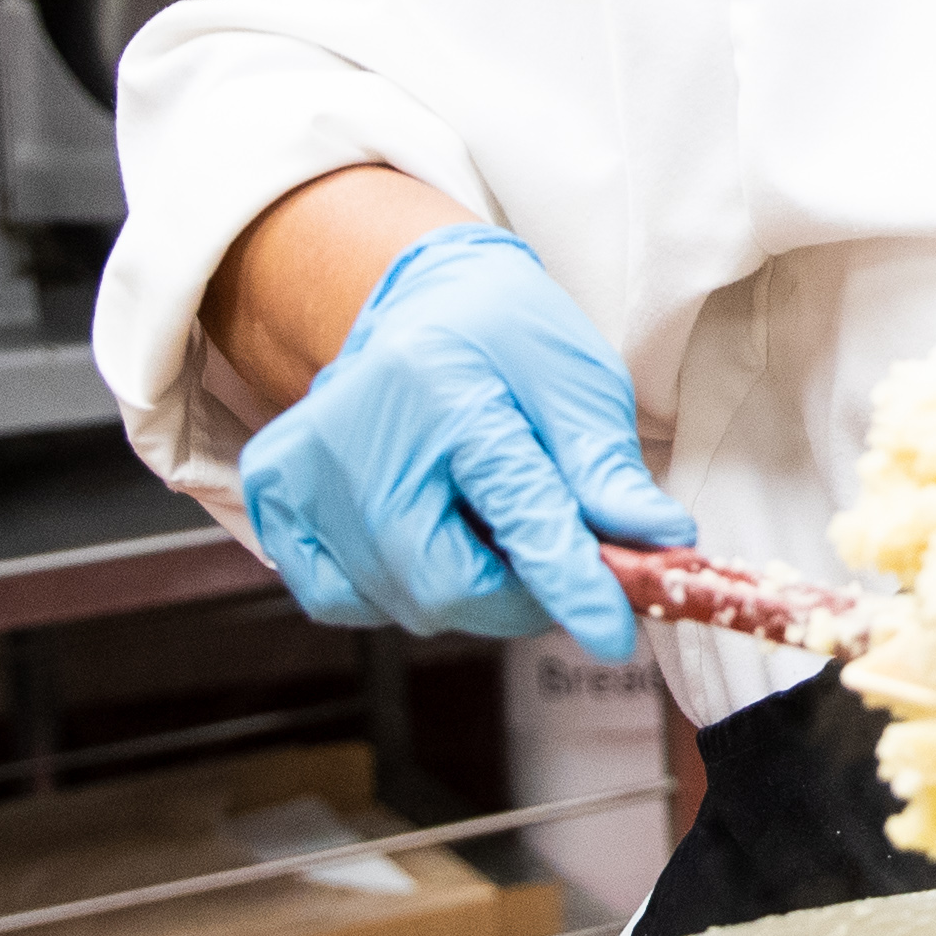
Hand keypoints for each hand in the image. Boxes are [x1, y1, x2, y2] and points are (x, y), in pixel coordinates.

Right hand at [234, 229, 687, 646]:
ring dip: (467, 588)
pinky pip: (344, 599)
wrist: (416, 303)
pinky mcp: (274, 497)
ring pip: (404, 602)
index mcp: (445, 385)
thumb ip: (609, 471)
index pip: (517, 510)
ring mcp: (303, 468)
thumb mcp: (578, 383)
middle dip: (521, 594)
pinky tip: (424, 530)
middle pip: (445, 582)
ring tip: (484, 519)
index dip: (571, 582)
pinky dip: (399, 587)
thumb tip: (661, 544)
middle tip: (555, 561)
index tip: (612, 632)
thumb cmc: (505, 340)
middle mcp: (356, 430)